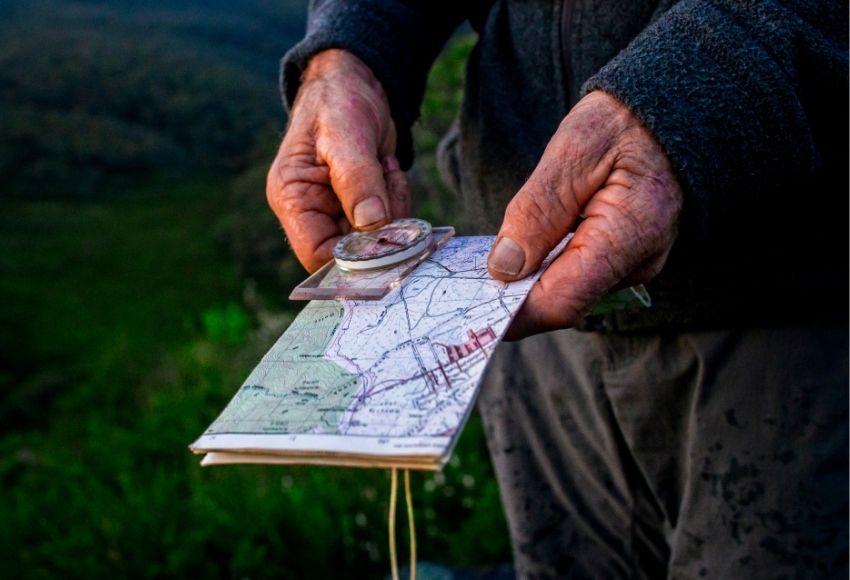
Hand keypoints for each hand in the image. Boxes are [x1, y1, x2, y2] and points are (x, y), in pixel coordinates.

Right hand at [266, 49, 411, 271]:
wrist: (357, 83)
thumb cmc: (337, 102)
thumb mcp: (344, 135)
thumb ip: (357, 179)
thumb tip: (372, 224)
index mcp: (293, 199)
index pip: (317, 255)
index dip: (351, 258)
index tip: (383, 237)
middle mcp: (314, 213)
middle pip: (353, 252)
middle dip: (380, 227)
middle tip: (390, 185)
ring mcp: (341, 212)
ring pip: (377, 239)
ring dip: (393, 208)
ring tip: (384, 167)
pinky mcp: (365, 207)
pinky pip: (391, 223)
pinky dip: (398, 199)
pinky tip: (388, 169)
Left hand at [487, 91, 682, 339]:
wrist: (669, 111)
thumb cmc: (624, 122)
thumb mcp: (574, 151)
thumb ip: (538, 211)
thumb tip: (504, 268)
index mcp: (630, 236)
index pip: (562, 301)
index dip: (513, 312)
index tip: (470, 306)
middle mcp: (637, 263)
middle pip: (561, 301)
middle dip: (515, 296)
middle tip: (466, 281)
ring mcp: (633, 265)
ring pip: (567, 291)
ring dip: (528, 281)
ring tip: (492, 261)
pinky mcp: (623, 259)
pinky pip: (577, 275)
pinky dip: (545, 267)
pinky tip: (522, 250)